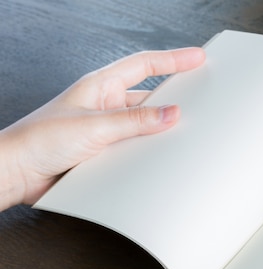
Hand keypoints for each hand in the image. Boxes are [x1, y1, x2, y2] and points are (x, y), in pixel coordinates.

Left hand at [0, 47, 204, 209]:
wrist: (16, 173)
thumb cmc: (39, 140)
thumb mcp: (94, 126)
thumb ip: (135, 121)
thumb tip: (170, 113)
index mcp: (100, 86)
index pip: (144, 65)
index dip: (173, 59)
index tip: (197, 57)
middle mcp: (105, 105)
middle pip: (150, 97)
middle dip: (175, 99)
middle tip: (201, 99)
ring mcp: (107, 130)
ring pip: (145, 127)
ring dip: (160, 133)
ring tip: (179, 136)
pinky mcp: (105, 153)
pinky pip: (136, 149)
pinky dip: (149, 153)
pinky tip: (158, 160)